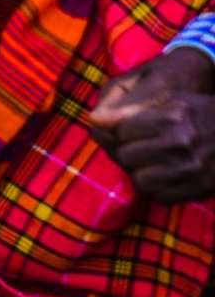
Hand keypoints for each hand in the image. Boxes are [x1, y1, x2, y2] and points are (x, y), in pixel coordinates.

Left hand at [89, 47, 214, 202]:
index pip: (121, 131)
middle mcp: (180, 142)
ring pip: (138, 179)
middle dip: (132, 153)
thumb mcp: (173, 101)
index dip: (126, 133)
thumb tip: (95, 119)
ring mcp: (188, 168)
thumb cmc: (201, 115)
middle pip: (126, 156)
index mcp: (174, 115)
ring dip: (144, 172)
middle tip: (148, 149)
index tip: (138, 132)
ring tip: (160, 162)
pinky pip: (157, 195)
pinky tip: (172, 175)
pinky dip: (160, 188)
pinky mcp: (194, 189)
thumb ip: (132, 109)